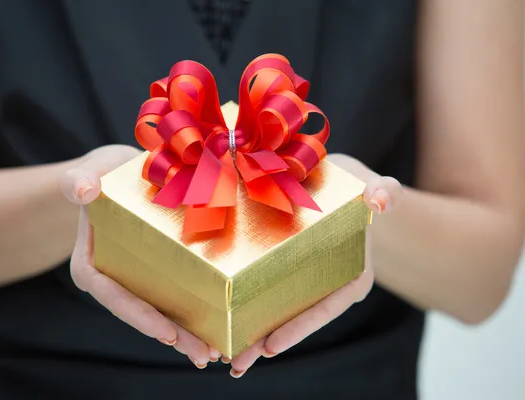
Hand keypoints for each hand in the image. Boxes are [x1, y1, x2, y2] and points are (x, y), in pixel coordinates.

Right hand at [60, 145, 220, 367]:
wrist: (117, 173)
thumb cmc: (99, 173)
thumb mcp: (88, 172)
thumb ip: (78, 181)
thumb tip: (83, 190)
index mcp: (90, 266)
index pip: (114, 297)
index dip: (141, 317)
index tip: (169, 334)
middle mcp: (112, 280)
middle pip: (141, 313)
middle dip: (172, 336)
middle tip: (203, 356)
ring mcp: (134, 279)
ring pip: (159, 311)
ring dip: (186, 334)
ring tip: (215, 352)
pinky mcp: (154, 272)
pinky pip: (172, 295)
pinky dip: (193, 312)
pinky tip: (217, 326)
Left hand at [228, 153, 402, 377]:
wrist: (342, 185)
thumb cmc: (360, 188)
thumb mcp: (374, 186)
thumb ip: (384, 192)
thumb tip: (379, 202)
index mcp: (352, 276)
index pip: (325, 307)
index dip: (300, 328)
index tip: (272, 345)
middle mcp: (328, 286)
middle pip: (298, 319)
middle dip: (268, 342)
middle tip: (238, 364)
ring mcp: (306, 283)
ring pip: (280, 313)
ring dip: (253, 336)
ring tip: (228, 359)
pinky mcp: (287, 273)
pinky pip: (268, 293)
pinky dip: (247, 310)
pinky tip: (224, 325)